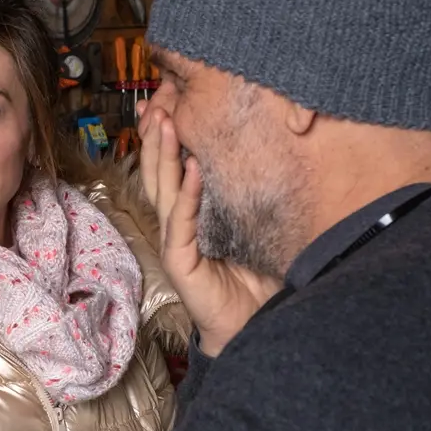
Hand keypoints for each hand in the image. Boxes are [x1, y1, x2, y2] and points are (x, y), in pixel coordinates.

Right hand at [136, 100, 283, 355]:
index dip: (162, 141)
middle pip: (157, 174)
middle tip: (156, 106)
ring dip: (162, 156)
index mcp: (188, 216)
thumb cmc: (253, 279)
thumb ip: (249, 197)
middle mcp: (175, 225)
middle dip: (155, 139)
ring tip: (165, 125)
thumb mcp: (251, 228)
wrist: (252, 324)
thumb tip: (276, 154)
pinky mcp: (180, 261)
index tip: (163, 107)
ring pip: (162, 190)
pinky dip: (186, 194)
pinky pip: (181, 221)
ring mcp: (174, 242)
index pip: (169, 171)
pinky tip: (190, 170)